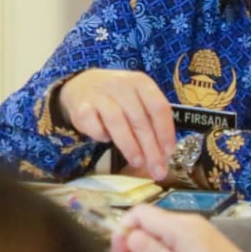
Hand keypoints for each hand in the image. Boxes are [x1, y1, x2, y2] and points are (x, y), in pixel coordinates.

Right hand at [57, 69, 176, 178]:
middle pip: (139, 119)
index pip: (158, 107)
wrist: (83, 84)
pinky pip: (95, 126)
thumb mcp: (138, 101)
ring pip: (117, 122)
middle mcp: (121, 85)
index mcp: (141, 82)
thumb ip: (151, 123)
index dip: (165, 132)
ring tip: (137, 162)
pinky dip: (102, 136)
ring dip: (130, 146)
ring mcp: (100, 95)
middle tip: (157, 169)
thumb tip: (163, 156)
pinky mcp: (82, 107)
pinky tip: (107, 140)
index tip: (168, 153)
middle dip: (150, 148)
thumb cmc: (118, 98)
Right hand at [111, 204, 250, 251]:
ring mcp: (193, 230)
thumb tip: (129, 235)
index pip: (139, 213)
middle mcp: (185, 222)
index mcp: (180, 228)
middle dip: (132, 246)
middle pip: (146, 223)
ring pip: (156, 232)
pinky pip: (169, 239)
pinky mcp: (198, 239)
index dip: (122, 233)